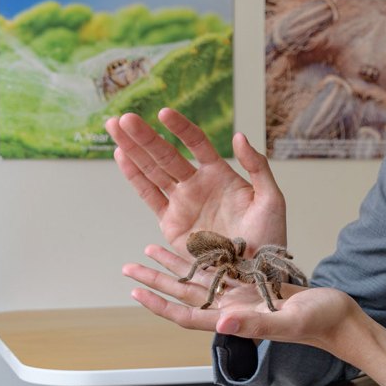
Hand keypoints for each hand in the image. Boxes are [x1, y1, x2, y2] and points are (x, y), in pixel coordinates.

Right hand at [106, 108, 285, 254]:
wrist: (255, 272)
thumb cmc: (269, 235)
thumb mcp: (271, 198)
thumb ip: (257, 166)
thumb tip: (239, 136)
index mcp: (221, 174)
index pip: (196, 143)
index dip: (180, 128)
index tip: (164, 113)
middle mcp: (198, 184)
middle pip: (166, 154)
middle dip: (144, 136)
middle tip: (122, 117)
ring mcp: (182, 202)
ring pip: (152, 170)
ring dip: (133, 149)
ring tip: (114, 127)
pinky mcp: (171, 223)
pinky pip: (149, 196)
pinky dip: (134, 176)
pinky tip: (121, 156)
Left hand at [124, 245, 385, 385]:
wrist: (341, 316)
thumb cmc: (321, 322)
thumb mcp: (290, 321)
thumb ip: (255, 323)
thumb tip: (222, 321)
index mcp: (236, 317)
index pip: (187, 313)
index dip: (159, 304)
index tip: (135, 291)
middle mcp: (233, 306)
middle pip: (185, 295)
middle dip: (156, 281)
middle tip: (129, 267)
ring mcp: (243, 295)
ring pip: (200, 280)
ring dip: (175, 266)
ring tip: (150, 251)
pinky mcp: (255, 283)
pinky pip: (223, 269)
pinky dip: (205, 257)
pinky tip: (193, 246)